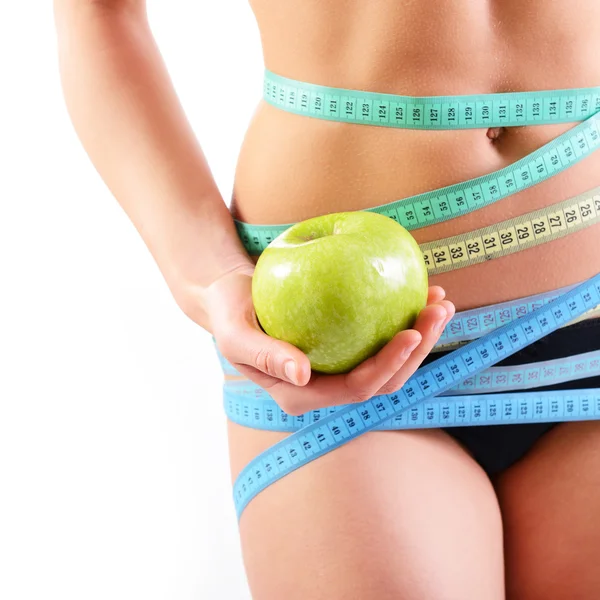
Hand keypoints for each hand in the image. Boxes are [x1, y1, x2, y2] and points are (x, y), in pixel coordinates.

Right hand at [204, 264, 454, 415]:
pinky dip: (403, 316)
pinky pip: (380, 335)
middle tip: (439, 309)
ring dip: (421, 334)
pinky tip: (421, 290)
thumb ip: (263, 355)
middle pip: (385, 379)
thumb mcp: (234, 333)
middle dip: (418, 350)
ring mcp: (339, 365)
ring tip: (441, 299)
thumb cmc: (229, 313)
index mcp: (303, 394)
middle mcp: (327, 385)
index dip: (388, 367)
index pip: (356, 389)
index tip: (410, 332)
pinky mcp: (345, 344)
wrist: (230, 296)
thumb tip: (302, 375)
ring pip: (391, 360)